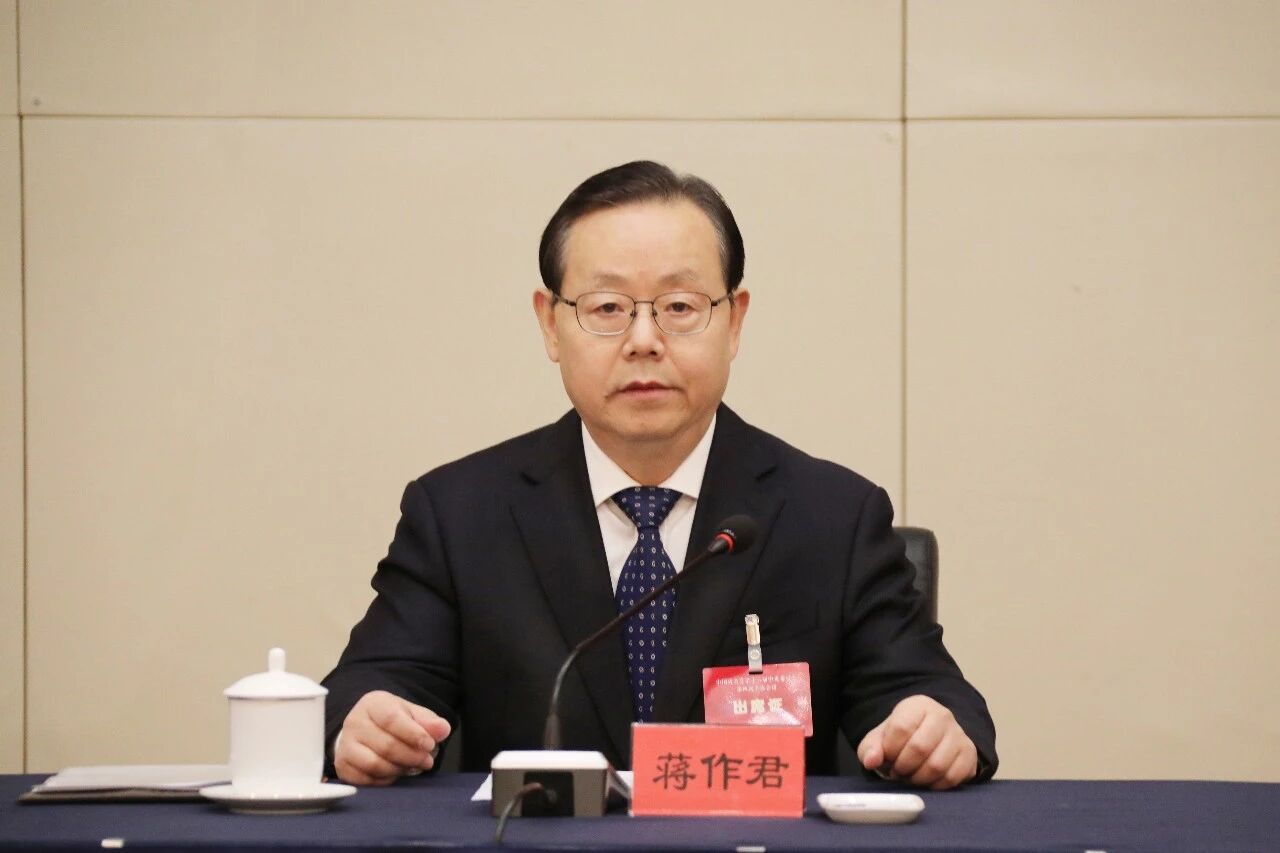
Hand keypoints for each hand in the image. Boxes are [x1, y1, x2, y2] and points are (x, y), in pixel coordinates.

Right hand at [334, 690, 451, 785]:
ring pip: (375, 765)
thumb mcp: (413, 714)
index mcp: (373, 704)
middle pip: (386, 745)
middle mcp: (354, 722)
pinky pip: (365, 780)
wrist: (366, 729)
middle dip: (411, 756)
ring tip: (411, 766)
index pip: (392, 719)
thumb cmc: (393, 721)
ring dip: (399, 769)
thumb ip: (429, 722)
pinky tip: (395, 773)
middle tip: (426, 761)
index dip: (414, 735)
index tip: (429, 745)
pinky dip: (385, 780)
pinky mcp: (342, 766)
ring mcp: (345, 745)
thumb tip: (442, 729)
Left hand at [856, 695, 976, 790]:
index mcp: (917, 705)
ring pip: (937, 766)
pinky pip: (952, 778)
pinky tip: (926, 781)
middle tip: (898, 772)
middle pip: (919, 748)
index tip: (887, 758)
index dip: (890, 750)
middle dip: (903, 767)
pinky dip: (935, 786)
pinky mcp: (969, 754)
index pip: (901, 728)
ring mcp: (959, 735)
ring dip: (918, 779)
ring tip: (911, 777)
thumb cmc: (902, 738)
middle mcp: (942, 715)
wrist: (931, 738)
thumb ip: (871, 748)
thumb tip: (871, 761)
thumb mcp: (880, 738)